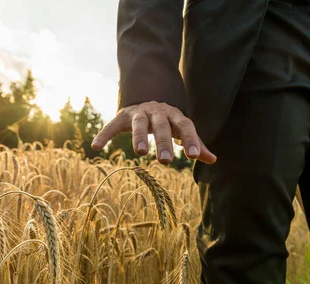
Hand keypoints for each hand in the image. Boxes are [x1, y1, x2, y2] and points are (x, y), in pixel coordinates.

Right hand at [91, 101, 216, 164]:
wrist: (145, 97)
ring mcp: (139, 113)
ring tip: (140, 153)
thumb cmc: (168, 121)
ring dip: (139, 137)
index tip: (193, 156)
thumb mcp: (181, 130)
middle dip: (164, 142)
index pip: (185, 127)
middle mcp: (158, 112)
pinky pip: (112, 125)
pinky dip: (104, 135)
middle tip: (166, 160)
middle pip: (162, 126)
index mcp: (175, 116)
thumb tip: (213, 159)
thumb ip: (196, 144)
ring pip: (139, 124)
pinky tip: (96, 146)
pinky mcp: (122, 116)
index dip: (190, 140)